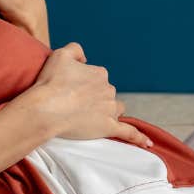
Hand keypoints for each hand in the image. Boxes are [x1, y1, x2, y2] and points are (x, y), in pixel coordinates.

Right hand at [30, 43, 152, 147]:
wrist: (46, 109)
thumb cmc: (51, 83)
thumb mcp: (60, 55)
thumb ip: (75, 50)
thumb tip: (85, 59)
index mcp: (99, 73)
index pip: (97, 77)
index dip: (84, 84)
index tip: (70, 90)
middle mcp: (108, 89)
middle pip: (106, 94)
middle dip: (95, 98)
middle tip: (73, 105)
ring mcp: (109, 109)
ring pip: (116, 109)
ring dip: (109, 112)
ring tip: (92, 118)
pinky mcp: (108, 127)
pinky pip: (129, 132)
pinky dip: (138, 137)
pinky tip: (147, 143)